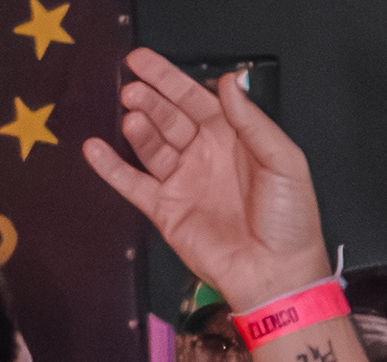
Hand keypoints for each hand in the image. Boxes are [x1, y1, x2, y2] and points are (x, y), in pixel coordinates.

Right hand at [82, 49, 330, 311]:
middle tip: (134, 90)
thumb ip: (254, 123)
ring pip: (151, 145)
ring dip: (138, 128)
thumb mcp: (285, 164)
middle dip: (150, 100)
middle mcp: (206, 157)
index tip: (142, 61)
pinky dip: (111, 166)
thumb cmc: (290, 222)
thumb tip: (229, 83)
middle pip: (169, 118)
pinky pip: (132, 183)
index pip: (196, 101)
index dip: (170, 80)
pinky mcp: (166, 210)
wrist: (276, 274)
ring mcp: (184, 183)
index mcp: (235, 141)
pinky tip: (95, 148)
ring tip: (131, 116)